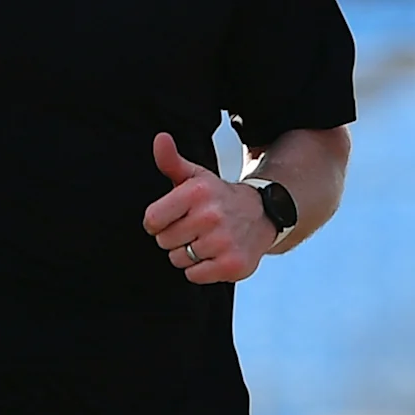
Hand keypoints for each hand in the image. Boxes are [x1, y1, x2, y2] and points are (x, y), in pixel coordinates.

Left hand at [142, 131, 276, 284]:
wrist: (262, 215)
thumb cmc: (219, 198)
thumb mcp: (195, 176)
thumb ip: (171, 161)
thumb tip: (160, 139)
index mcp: (197, 192)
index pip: (152, 220)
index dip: (157, 222)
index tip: (171, 218)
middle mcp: (211, 216)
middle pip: (164, 242)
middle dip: (175, 238)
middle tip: (193, 229)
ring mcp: (223, 242)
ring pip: (179, 260)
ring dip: (188, 255)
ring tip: (205, 241)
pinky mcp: (232, 265)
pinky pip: (195, 276)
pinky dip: (201, 270)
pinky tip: (213, 255)